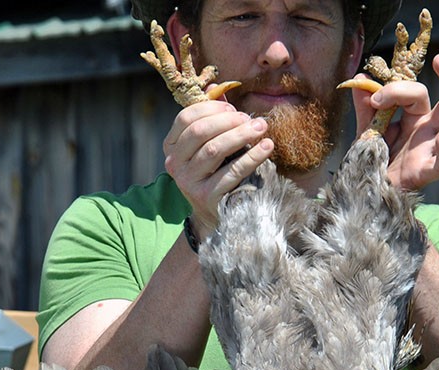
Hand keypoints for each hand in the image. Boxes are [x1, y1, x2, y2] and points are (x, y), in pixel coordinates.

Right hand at [162, 98, 273, 238]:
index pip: (186, 118)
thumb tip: (214, 87)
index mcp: (172, 146)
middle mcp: (174, 164)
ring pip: (215, 150)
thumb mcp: (210, 144)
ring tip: (262, 127)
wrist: (215, 213)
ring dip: (242, 135)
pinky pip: (232, 172)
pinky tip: (267, 147)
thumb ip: (211, 117)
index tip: (233, 109)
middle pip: (200, 132)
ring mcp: (188, 182)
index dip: (211, 109)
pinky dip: (252, 157)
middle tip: (252, 119)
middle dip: (228, 121)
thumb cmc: (215, 171)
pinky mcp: (207, 197)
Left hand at [351, 54, 438, 190]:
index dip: (397, 90)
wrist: (366, 191)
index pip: (417, 94)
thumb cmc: (372, 160)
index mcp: (417, 118)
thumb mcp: (366, 130)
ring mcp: (432, 151)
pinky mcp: (427, 173)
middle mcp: (430, 131)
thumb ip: (366, 107)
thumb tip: (360, 78)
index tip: (374, 97)